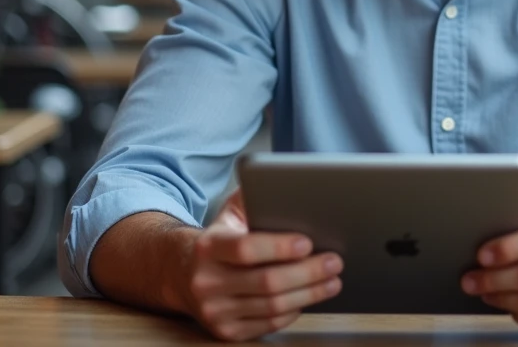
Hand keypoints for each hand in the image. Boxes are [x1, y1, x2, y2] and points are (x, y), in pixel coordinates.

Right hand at [182, 191, 342, 341]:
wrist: (183, 274)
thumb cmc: (220, 240)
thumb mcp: (229, 213)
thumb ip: (254, 197)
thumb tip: (288, 187)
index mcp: (209, 247)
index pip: (246, 248)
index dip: (280, 247)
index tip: (308, 242)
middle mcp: (207, 281)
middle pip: (266, 282)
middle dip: (308, 272)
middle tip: (334, 261)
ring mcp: (215, 310)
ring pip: (272, 306)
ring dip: (309, 293)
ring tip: (332, 280)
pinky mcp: (226, 331)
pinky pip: (268, 324)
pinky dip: (293, 311)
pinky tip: (308, 297)